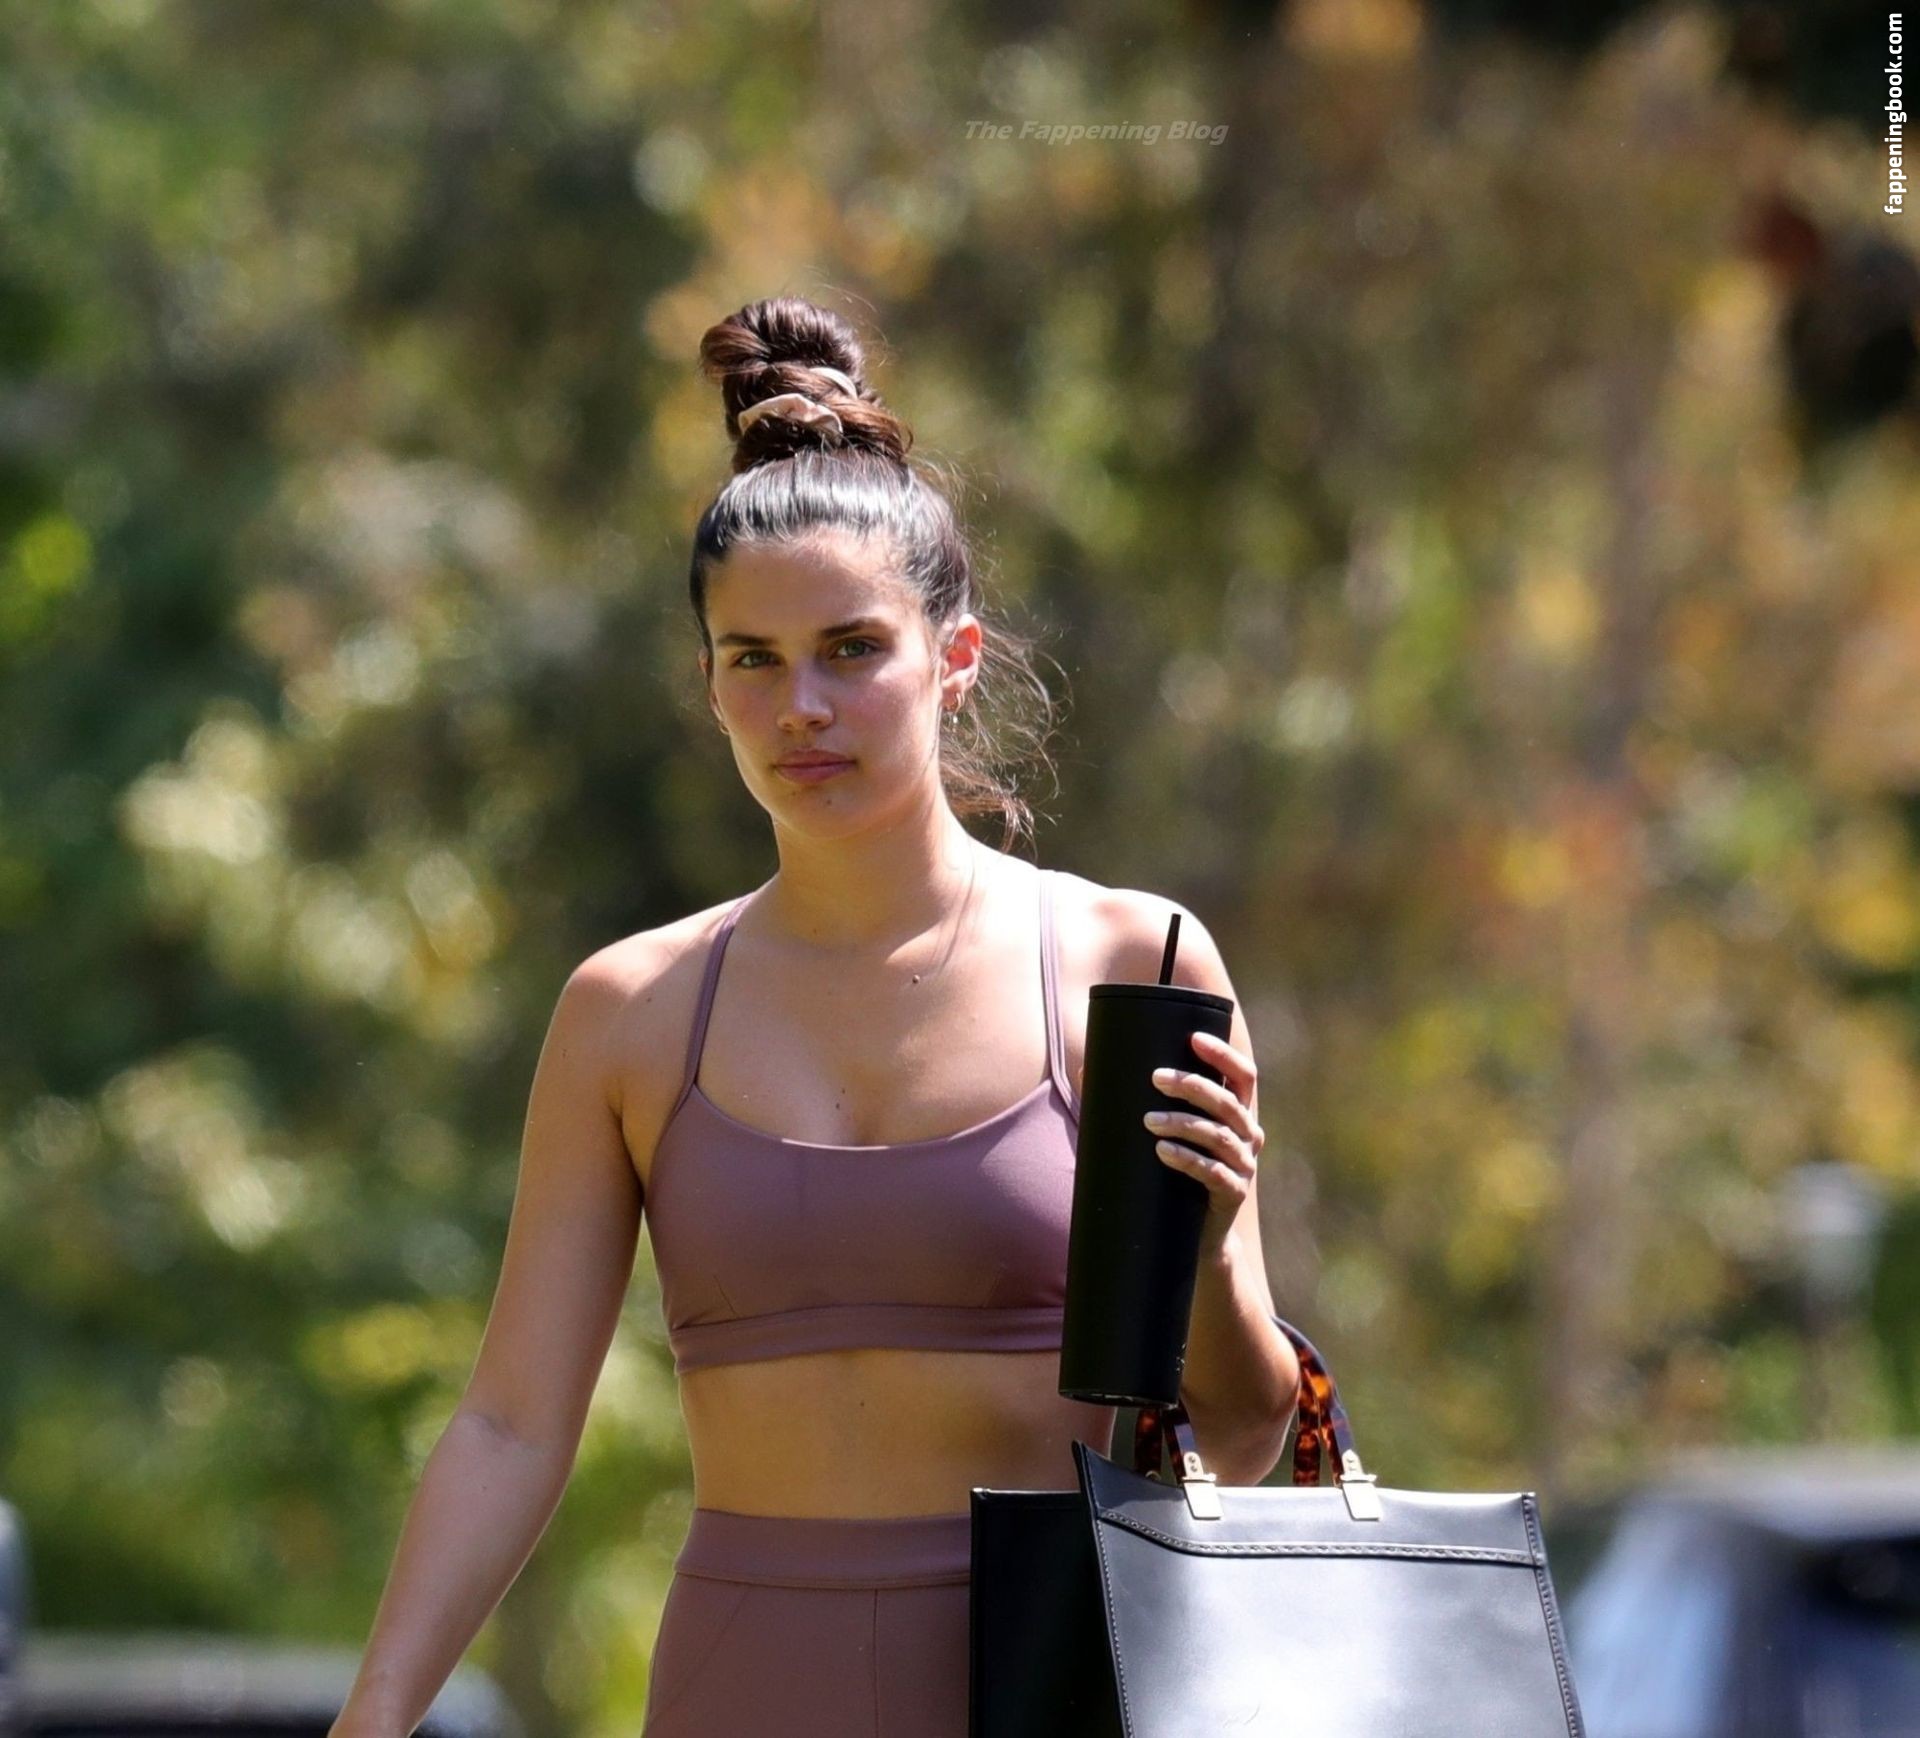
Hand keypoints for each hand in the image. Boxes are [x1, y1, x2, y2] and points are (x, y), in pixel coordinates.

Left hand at [1144, 1030, 1262, 1254]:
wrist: (1191, 1237)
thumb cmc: (1171, 1173)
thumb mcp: (1161, 1134)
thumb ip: (1131, 1102)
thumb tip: (1088, 1069)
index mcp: (1236, 1113)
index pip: (1241, 1075)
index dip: (1223, 1055)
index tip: (1194, 1038)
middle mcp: (1248, 1135)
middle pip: (1228, 1102)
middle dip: (1193, 1086)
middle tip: (1157, 1078)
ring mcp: (1244, 1166)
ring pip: (1220, 1136)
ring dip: (1183, 1123)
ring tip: (1149, 1120)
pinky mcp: (1233, 1194)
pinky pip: (1215, 1173)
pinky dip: (1188, 1160)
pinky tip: (1162, 1152)